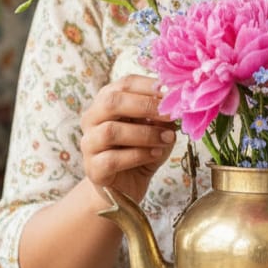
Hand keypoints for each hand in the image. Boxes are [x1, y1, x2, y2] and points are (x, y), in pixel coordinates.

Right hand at [80, 74, 177, 204]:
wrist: (127, 184)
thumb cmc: (143, 148)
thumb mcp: (157, 127)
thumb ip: (163, 114)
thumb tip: (178, 103)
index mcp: (108, 100)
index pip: (125, 83)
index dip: (150, 86)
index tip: (174, 93)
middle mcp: (92, 118)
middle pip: (111, 102)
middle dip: (145, 106)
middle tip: (171, 115)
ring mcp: (89, 143)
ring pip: (110, 132)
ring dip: (145, 134)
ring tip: (168, 138)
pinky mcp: (93, 168)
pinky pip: (112, 159)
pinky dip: (138, 155)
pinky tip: (155, 154)